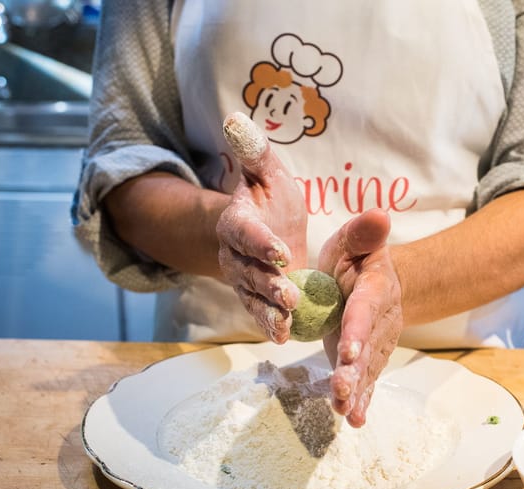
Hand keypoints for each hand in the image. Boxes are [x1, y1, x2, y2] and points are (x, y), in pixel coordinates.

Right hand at [217, 112, 306, 341]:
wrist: (266, 230)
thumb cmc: (271, 199)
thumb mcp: (268, 173)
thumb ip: (255, 152)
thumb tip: (236, 118)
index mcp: (238, 221)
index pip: (244, 232)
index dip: (259, 242)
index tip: (280, 251)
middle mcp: (234, 254)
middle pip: (248, 271)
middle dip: (268, 284)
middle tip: (289, 296)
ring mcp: (243, 280)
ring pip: (252, 296)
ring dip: (269, 310)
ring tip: (287, 322)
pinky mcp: (255, 299)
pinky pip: (259, 313)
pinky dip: (270, 325)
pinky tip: (285, 336)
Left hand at [318, 208, 403, 426]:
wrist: (372, 279)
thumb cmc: (355, 256)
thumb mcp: (353, 239)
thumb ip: (363, 231)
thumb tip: (379, 215)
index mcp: (375, 288)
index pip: (366, 309)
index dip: (359, 329)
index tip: (349, 350)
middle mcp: (381, 319)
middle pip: (369, 346)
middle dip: (356, 369)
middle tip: (342, 388)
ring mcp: (377, 342)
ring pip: (369, 368)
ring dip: (357, 389)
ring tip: (345, 410)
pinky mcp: (369, 358)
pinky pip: (368, 380)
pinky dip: (362, 400)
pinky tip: (354, 420)